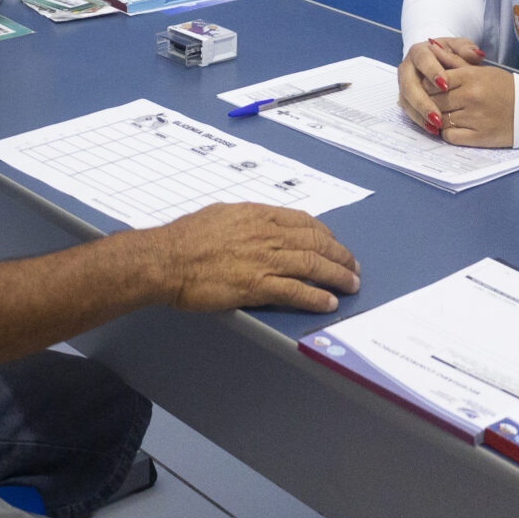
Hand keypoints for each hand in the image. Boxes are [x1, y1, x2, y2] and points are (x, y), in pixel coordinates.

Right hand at [144, 204, 361, 314]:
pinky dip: (316, 297)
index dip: (325, 234)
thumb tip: (257, 224)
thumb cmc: (185, 238)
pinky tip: (329, 303)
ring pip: (312, 265)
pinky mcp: (256, 285)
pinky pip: (296, 291)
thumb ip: (244, 220)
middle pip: (315, 242)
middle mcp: (265, 234)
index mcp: (256, 214)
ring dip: (337, 276)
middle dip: (339, 255)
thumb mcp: (220, 215)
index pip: (303, 222)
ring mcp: (263, 259)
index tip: (335, 244)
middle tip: (353, 267)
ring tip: (351, 285)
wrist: (166, 259)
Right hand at [397, 37, 478, 132]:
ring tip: (437, 126)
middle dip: (422, 101)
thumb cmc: (453, 56)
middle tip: (437, 115)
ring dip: (420, 115)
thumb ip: (467, 51)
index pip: (422, 60)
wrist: (442, 64)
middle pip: (409, 84)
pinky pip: (409, 111)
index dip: (432, 72)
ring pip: (406, 101)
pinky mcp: (406, 99)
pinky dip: (420, 121)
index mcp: (419, 51)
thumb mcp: (461, 49)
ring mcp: (404, 84)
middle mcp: (407, 68)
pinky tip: (434, 130)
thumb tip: (475, 55)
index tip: (445, 85)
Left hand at [430, 58, 514, 146]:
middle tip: (435, 102)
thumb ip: (453, 60)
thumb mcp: (480, 69)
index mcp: (470, 77)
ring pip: (439, 119)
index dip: (428, 85)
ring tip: (446, 114)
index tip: (431, 88)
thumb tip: (431, 45)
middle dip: (430, 102)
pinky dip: (448, 133)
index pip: (433, 80)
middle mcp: (471, 97)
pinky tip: (454, 127)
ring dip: (438, 118)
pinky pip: (449, 136)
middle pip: (433, 100)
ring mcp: (474, 118)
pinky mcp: (479, 137)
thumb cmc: (503, 87)